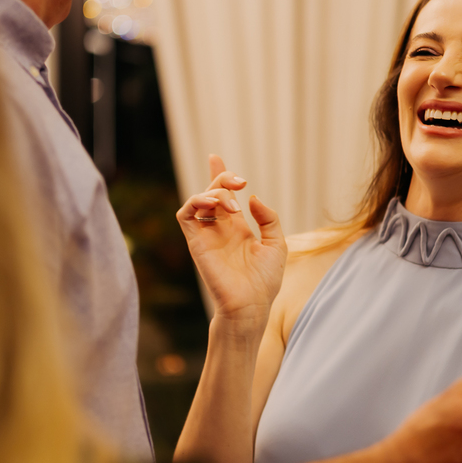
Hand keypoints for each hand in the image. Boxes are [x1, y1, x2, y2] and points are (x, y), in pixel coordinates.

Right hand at [176, 155, 287, 334]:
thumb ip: (267, 218)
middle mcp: (220, 229)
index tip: (215, 157)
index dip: (219, 175)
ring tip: (232, 203)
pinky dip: (195, 201)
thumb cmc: (265, 281)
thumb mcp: (276, 244)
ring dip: (213, 191)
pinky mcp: (196, 242)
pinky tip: (214, 205)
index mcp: (237, 229)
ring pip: (199, 199)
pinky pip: (185, 214)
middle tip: (240, 182)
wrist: (251, 305)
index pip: (224, 196)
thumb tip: (251, 197)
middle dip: (223, 179)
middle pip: (213, 192)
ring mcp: (206, 235)